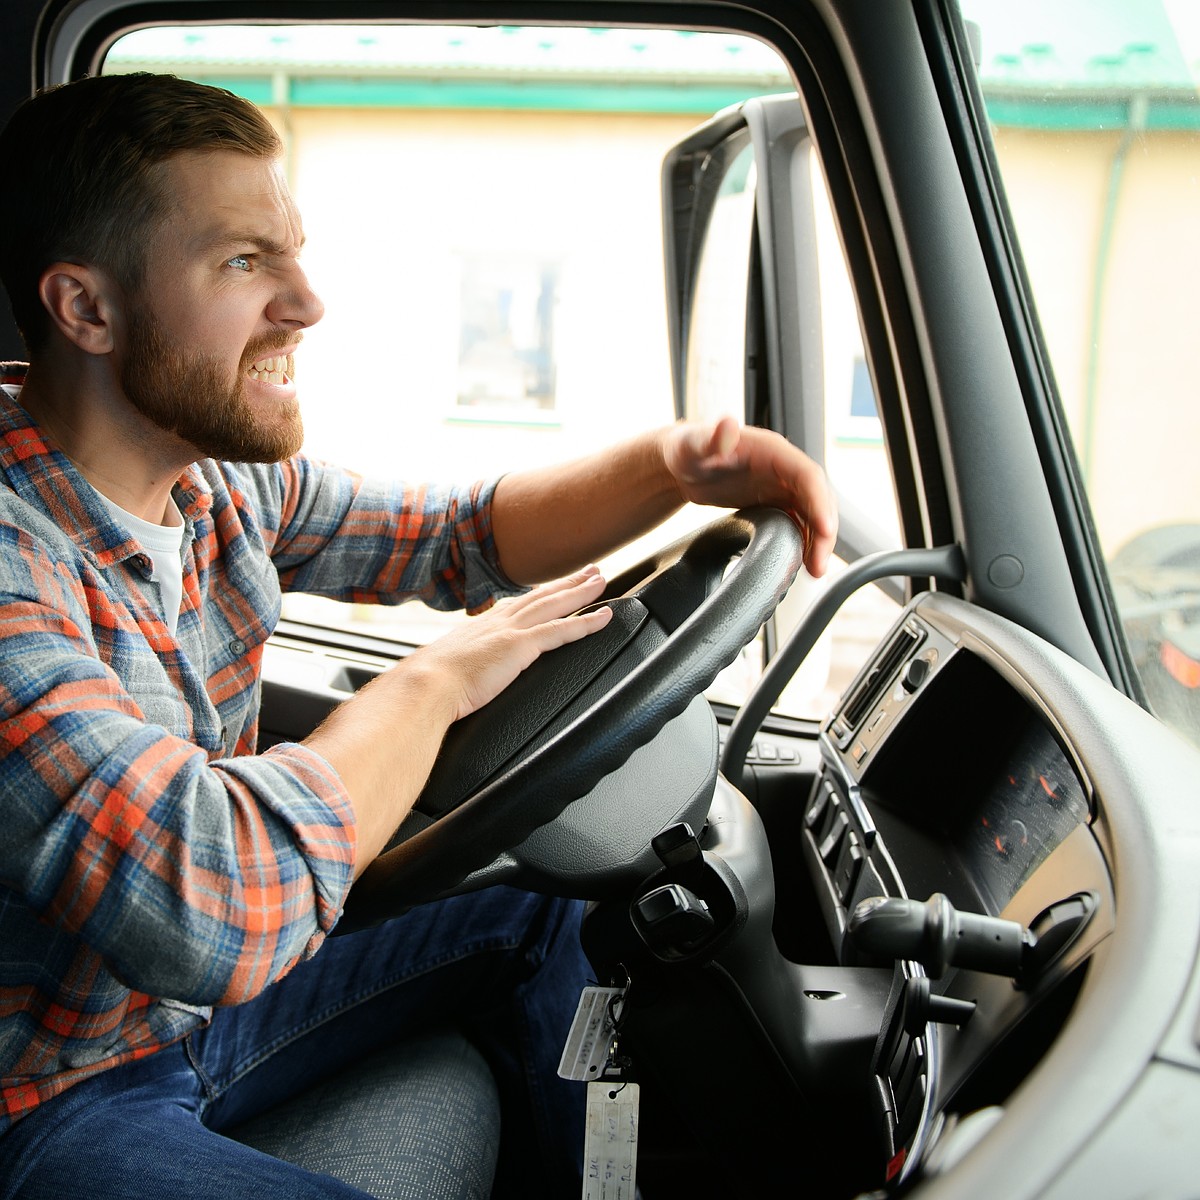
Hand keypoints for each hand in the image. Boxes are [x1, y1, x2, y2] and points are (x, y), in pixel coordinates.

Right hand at [406, 565, 613, 721]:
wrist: (426, 686)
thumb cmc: (431, 684)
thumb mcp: (451, 668)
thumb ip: (464, 666)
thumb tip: (462, 677)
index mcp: (483, 626)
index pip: (520, 604)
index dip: (542, 593)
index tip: (557, 585)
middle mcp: (499, 621)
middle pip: (542, 596)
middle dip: (568, 582)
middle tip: (590, 571)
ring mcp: (511, 631)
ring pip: (555, 605)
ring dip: (581, 592)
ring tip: (601, 582)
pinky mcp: (520, 646)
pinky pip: (561, 630)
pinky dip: (586, 622)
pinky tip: (604, 616)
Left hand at [662, 416, 837, 576]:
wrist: (682, 464)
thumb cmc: (687, 449)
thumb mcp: (694, 444)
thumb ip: (711, 438)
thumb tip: (727, 424)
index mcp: (772, 450)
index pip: (807, 476)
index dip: (819, 503)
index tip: (825, 530)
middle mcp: (783, 467)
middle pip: (817, 498)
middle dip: (823, 532)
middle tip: (818, 565)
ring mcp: (781, 484)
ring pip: (812, 513)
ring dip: (818, 541)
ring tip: (815, 570)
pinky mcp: (775, 500)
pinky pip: (799, 521)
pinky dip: (804, 541)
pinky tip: (802, 561)